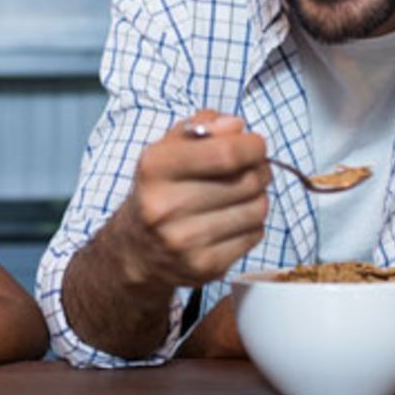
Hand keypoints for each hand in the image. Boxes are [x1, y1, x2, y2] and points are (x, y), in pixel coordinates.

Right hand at [110, 111, 269, 289]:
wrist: (135, 251)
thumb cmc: (160, 190)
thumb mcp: (167, 150)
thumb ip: (202, 127)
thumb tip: (236, 127)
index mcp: (155, 168)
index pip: (227, 153)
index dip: (253, 146)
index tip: (254, 145)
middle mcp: (165, 206)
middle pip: (247, 181)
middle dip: (259, 170)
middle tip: (252, 169)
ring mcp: (185, 241)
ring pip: (257, 209)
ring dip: (258, 197)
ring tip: (241, 195)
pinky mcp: (204, 267)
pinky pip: (255, 235)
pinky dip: (252, 224)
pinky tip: (233, 220)